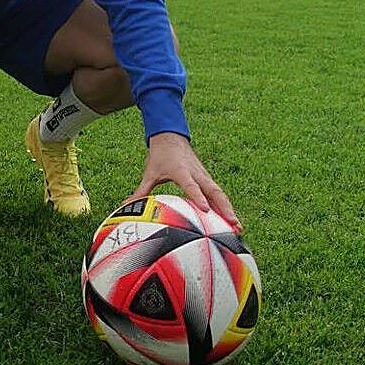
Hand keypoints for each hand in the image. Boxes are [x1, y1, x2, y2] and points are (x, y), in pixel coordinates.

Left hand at [124, 132, 241, 232]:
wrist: (171, 137)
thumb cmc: (160, 155)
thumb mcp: (149, 173)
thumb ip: (140, 192)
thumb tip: (126, 205)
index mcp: (181, 171)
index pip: (191, 186)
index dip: (198, 198)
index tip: (205, 210)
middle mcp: (197, 173)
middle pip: (214, 192)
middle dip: (224, 208)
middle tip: (233, 224)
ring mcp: (204, 176)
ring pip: (220, 193)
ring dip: (229, 209)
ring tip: (238, 227)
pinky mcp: (207, 178)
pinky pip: (218, 193)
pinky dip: (225, 205)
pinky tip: (231, 220)